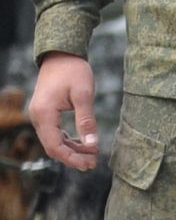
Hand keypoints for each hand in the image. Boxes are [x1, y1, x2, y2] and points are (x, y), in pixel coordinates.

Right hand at [28, 54, 99, 170]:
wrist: (61, 56)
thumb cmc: (73, 72)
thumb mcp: (84, 95)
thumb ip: (87, 121)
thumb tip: (92, 145)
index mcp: (44, 113)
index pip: (54, 146)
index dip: (71, 158)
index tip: (90, 163)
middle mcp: (38, 117)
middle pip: (52, 147)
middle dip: (72, 158)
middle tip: (93, 164)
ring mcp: (40, 115)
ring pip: (53, 142)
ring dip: (71, 151)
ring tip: (92, 156)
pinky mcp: (45, 114)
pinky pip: (54, 134)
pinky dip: (68, 142)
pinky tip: (84, 145)